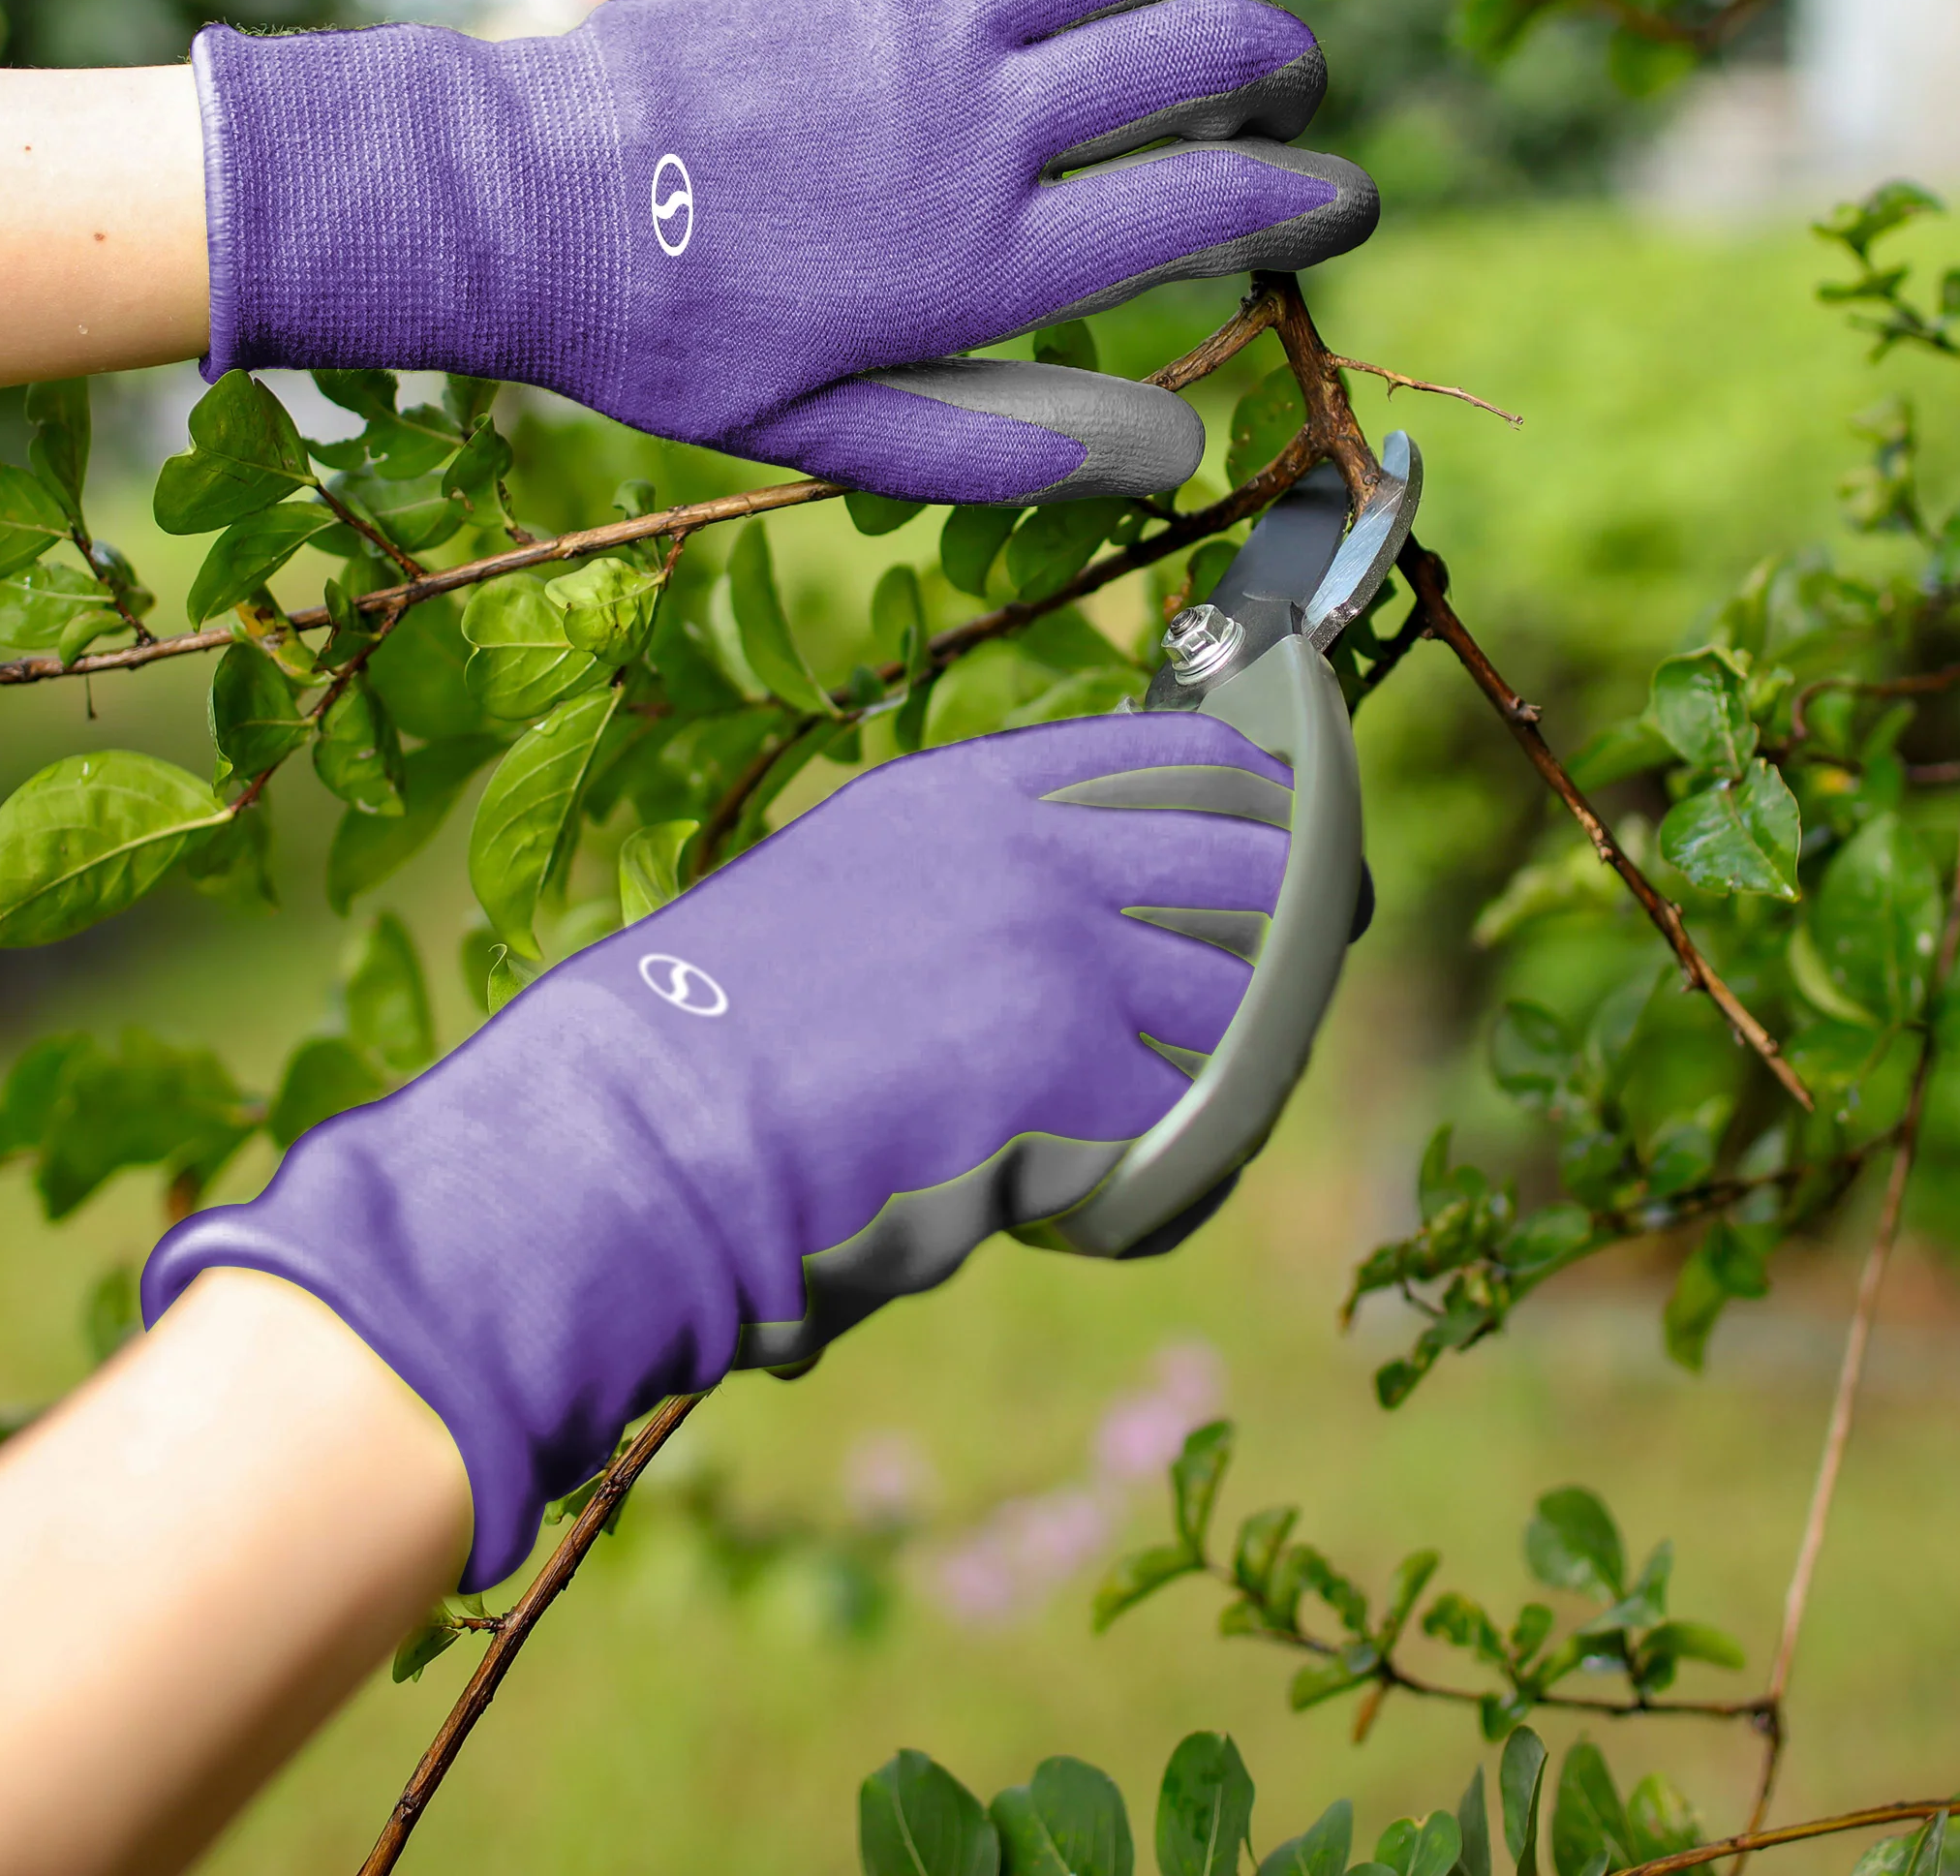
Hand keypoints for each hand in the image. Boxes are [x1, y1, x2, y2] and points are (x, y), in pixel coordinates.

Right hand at [140, 714, 1314, 1589]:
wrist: (644, 1129)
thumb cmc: (711, 1033)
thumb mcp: (849, 886)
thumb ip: (973, 877)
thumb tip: (1085, 914)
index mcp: (970, 788)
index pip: (1181, 753)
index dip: (1266, 794)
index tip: (1307, 832)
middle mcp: (1034, 849)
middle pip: (1255, 856)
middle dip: (1310, 913)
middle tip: (1315, 968)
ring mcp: (1064, 953)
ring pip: (1247, 994)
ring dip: (1245, 1059)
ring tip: (1195, 1115)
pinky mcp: (1077, 1072)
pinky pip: (1195, 1126)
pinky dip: (1175, 1178)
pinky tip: (1108, 1207)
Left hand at [192, 0, 1385, 501]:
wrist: (525, 202)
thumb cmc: (680, 339)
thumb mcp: (835, 435)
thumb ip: (1012, 445)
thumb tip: (1181, 459)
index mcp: (986, 261)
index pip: (1213, 207)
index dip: (1311, 202)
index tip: (1349, 207)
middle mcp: (980, 124)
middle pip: (1204, 56)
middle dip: (1299, 55)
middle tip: (1322, 67)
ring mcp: (933, 14)